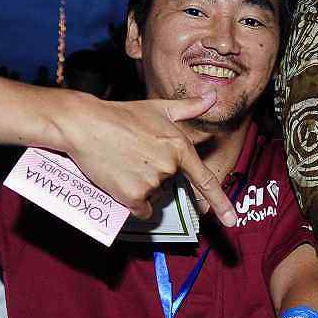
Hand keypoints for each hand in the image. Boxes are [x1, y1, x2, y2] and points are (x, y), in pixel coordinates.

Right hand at [56, 92, 237, 226]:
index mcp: (180, 146)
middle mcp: (169, 166)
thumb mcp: (159, 107)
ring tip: (125, 163)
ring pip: (154, 196)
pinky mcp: (132, 195)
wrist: (86, 125)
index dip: (220, 202)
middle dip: (157, 175)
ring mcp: (151, 182)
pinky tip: (121, 181)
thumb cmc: (122, 114)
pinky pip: (141, 209)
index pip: (204, 179)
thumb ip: (189, 108)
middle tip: (136, 155)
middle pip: (170, 185)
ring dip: (143, 187)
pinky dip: (133, 201)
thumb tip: (212, 96)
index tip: (231, 221)